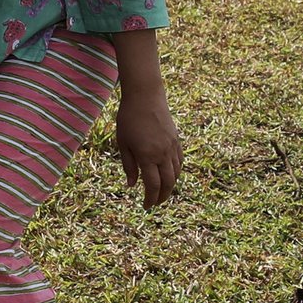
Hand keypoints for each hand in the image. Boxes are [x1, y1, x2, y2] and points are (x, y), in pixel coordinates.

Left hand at [115, 88, 182, 208]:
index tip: (146, 207)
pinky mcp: (176, 139)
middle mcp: (163, 154)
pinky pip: (180, 161)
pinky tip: (170, 174)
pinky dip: (176, 172)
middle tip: (155, 204)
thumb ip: (128, 165)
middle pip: (168, 183)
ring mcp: (172, 146)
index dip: (150, 199)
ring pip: (176, 173)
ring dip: (171, 186)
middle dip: (162, 197)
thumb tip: (132, 184)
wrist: (145, 96)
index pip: (153, 186)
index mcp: (147, 156)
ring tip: (162, 192)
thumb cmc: (128, 118)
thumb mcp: (122, 143)